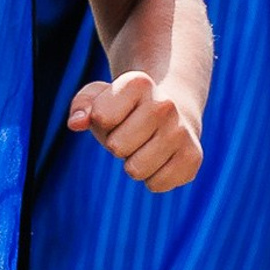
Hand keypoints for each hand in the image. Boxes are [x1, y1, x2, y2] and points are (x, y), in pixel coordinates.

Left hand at [69, 70, 200, 191]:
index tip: (116, 114)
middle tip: (131, 134)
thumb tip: (76, 123)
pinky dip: (152, 178)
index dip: (102, 121)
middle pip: (117, 147)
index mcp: (139, 84)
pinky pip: (156, 185)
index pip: (101, 117)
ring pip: (136, 170)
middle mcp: (165, 104)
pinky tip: (160, 159)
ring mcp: (182, 131)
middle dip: (117, 145)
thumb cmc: (126, 108)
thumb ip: (82, 105)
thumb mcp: (100, 98)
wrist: (174, 112)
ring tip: (145, 146)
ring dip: (134, 164)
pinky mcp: (193, 158)